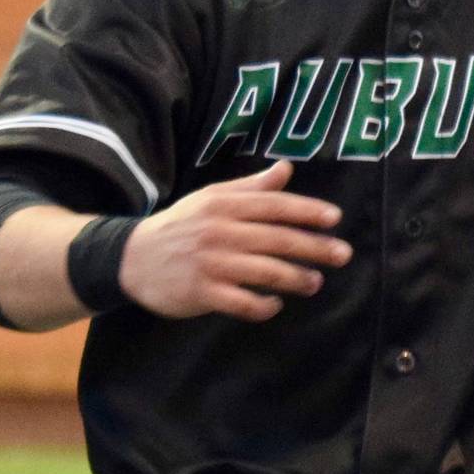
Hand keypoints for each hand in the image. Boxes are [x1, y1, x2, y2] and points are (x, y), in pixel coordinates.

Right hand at [120, 160, 351, 321]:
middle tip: (343, 254)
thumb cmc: (182, 225)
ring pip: (264, 272)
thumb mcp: (212, 198)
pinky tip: (276, 303)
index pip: (273, 206)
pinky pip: (242, 303)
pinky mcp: (201, 293)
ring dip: (296, 278)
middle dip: (314, 247)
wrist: (131, 259)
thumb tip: (287, 168)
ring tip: (316, 282)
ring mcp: (210, 264)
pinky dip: (263, 305)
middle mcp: (219, 232)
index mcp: (223, 206)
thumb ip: (252, 187)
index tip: (334, 218)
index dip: (307, 210)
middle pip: (277, 239)